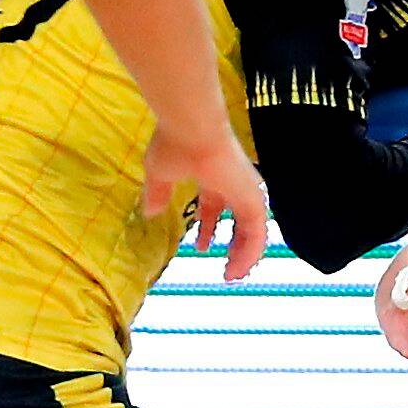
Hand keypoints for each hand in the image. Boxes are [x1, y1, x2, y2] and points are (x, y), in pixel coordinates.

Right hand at [143, 128, 270, 280]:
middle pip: (238, 220)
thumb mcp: (159, 174)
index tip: (201, 246)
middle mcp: (234, 184)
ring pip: (252, 231)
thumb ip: (156, 193)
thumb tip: (150, 213)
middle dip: (233, 243)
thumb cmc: (175, 145)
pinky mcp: (254, 200)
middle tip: (225, 266)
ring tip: (231, 277)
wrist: (193, 130)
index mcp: (213, 176)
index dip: (208, 227)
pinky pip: (257, 236)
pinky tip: (237, 270)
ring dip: (243, 255)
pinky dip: (250, 255)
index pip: (215, 205)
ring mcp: (247, 191)